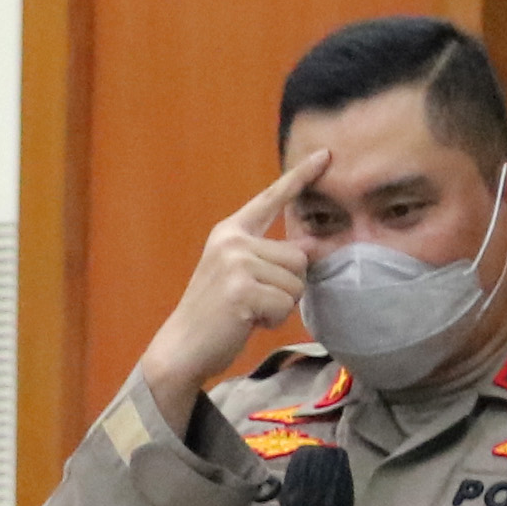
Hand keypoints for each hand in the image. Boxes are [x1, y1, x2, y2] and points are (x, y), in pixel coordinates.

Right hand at [134, 149, 328, 408]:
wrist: (180, 350)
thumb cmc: (214, 316)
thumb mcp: (241, 276)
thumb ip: (271, 258)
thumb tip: (312, 249)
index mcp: (230, 233)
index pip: (271, 200)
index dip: (300, 177)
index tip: (326, 155)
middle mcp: (232, 242)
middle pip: (298, 256)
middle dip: (288, 286)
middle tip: (255, 302)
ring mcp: (235, 264)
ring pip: (296, 281)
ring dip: (281, 305)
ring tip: (249, 312)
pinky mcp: (241, 289)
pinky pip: (285, 303)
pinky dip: (273, 319)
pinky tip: (247, 322)